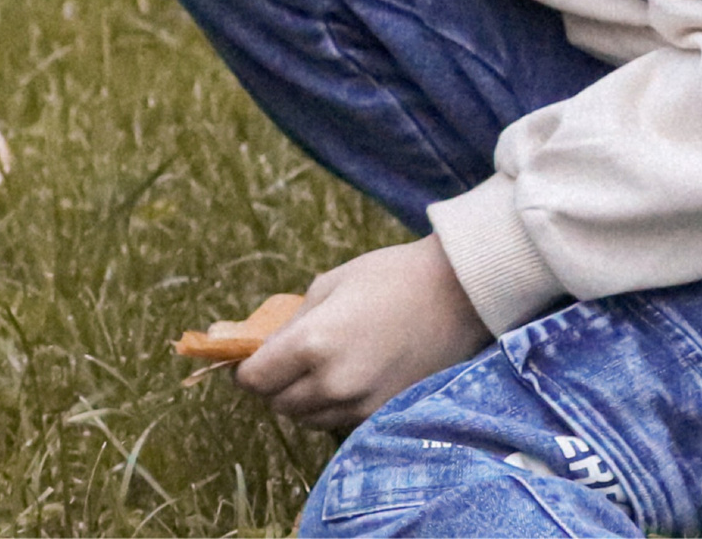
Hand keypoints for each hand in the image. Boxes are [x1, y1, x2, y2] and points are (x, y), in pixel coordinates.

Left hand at [234, 235, 491, 429]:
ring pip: (310, 419)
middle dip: (273, 386)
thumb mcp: (326, 287)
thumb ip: (289, 325)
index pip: (256, 381)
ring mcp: (364, 405)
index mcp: (312, 345)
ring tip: (315, 369)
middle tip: (280, 363)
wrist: (457, 296)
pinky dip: (332, 408)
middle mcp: (335, 384)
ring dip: (302, 400)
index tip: (247, 360)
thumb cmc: (388, 278)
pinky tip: (344, 379)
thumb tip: (260, 349)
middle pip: (280, 405)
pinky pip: (342, 422)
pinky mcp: (388, 414)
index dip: (245, 371)